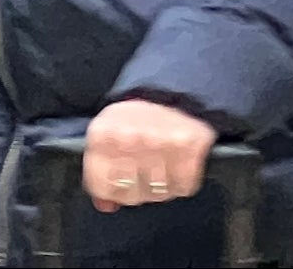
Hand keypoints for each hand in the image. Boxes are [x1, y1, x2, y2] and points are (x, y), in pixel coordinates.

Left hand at [82, 97, 215, 210]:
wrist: (177, 87)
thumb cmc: (139, 114)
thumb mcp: (109, 134)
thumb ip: (102, 171)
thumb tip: (107, 205)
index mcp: (103, 136)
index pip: (102, 186)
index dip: (112, 190)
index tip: (121, 184)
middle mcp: (130, 140)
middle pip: (131, 194)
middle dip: (139, 190)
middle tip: (146, 174)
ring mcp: (161, 143)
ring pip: (158, 193)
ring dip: (162, 188)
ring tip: (164, 169)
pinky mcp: (190, 146)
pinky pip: (184, 185)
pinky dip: (184, 182)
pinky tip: (180, 167)